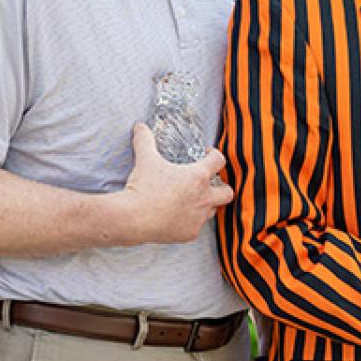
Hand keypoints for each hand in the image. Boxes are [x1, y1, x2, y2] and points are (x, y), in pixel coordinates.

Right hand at [121, 124, 232, 243]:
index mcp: (198, 177)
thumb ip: (145, 140)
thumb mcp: (145, 159)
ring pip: (212, 210)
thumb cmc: (143, 188)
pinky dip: (190, 221)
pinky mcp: (189, 233)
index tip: (207, 155)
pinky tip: (177, 217)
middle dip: (221, 186)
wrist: (133, 218)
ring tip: (190, 200)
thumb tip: (140, 126)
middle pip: (227, 192)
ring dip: (206, 204)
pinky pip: (196, 226)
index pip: (219, 160)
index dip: (215, 155)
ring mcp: (198, 217)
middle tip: (207, 183)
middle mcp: (204, 198)